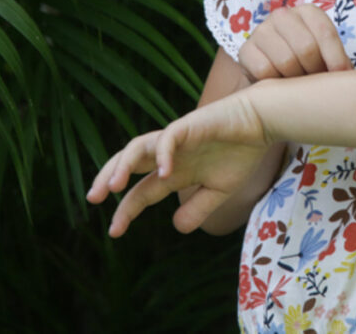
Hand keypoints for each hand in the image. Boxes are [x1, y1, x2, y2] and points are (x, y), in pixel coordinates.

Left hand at [87, 93, 267, 236]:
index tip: (114, 231)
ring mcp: (177, 139)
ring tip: (114, 187)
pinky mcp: (189, 125)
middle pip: (128, 164)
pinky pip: (168, 137)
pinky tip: (163, 172)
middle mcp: (170, 155)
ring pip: (138, 147)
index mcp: (176, 172)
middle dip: (107, 179)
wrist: (262, 124)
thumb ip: (198, 208)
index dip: (126, 210)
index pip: (142, 191)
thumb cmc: (242, 152)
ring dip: (123, 165)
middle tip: (93, 199)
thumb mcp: (220, 191)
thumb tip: (176, 227)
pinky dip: (163, 154)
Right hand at [239, 3, 351, 78]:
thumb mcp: (326, 57)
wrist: (272, 74)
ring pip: (286, 61)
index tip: (340, 77)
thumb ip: (338, 62)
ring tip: (299, 83)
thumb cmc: (307, 64)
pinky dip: (276, 83)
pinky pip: (265, 71)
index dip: (336, 59)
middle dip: (315, 71)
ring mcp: (261, 30)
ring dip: (296, 80)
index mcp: (308, 12)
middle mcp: (283, 15)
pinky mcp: (245, 50)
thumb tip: (350, 76)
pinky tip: (279, 83)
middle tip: (316, 82)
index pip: (326, 33)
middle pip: (306, 48)